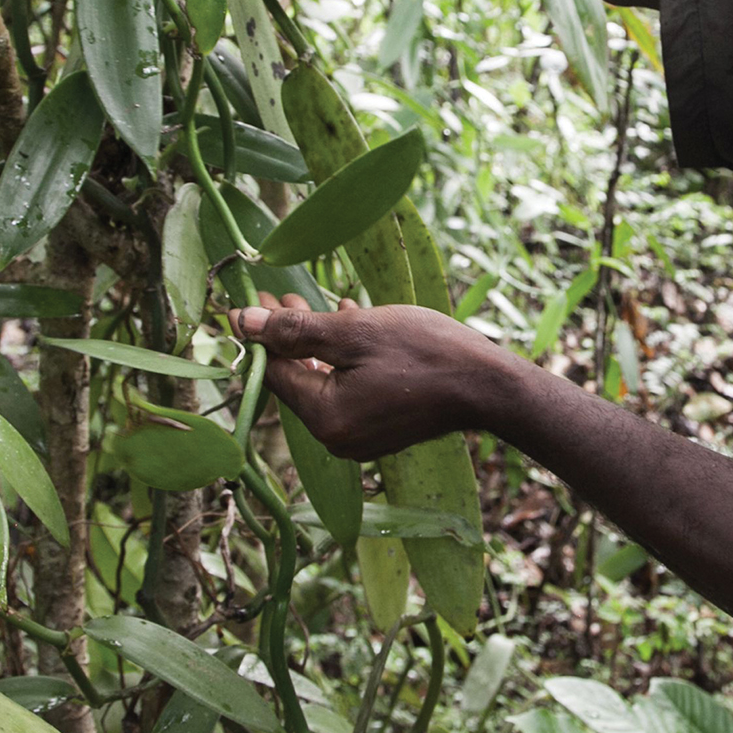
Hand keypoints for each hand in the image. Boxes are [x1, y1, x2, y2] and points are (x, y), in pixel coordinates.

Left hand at [232, 293, 522, 459]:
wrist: (489, 386)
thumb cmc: (424, 353)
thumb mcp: (355, 332)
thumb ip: (295, 330)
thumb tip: (242, 322)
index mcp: (325, 419)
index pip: (275, 374)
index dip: (261, 333)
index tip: (251, 298)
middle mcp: (337, 438)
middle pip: (298, 379)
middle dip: (288, 335)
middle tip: (280, 294)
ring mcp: (362, 438)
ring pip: (325, 382)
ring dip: (316, 342)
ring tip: (316, 302)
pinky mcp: (383, 430)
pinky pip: (349, 391)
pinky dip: (343, 359)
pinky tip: (350, 323)